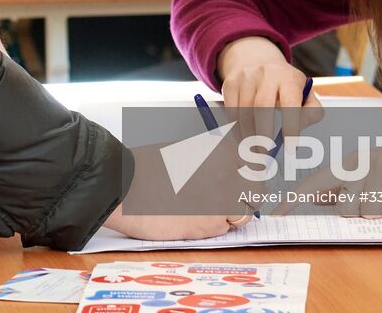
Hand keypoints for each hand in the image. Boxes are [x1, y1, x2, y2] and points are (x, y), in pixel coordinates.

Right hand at [110, 142, 252, 238]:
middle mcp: (228, 174)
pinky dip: (213, 226)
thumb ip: (210, 160)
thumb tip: (231, 170)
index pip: (254, 166)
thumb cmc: (147, 169)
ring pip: (243, 213)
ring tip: (205, 209)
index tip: (246, 182)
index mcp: (221, 152)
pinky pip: (224, 228)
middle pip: (255, 191)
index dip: (250, 176)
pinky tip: (192, 218)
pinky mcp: (210, 224)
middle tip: (232, 201)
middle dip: (246, 197)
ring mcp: (222, 199)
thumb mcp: (184, 153)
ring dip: (231, 213)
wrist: (126, 187)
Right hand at [218, 37, 322, 146]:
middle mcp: (267, 73)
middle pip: (262, 106)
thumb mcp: (305, 94)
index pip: (290, 103)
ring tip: (253, 150)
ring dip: (247, 135)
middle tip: (265, 155)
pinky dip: (236, 128)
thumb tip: (299, 129)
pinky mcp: (231, 82)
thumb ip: (311, 112)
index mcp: (289, 78)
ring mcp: (247, 76)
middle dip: (263, 134)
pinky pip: (231, 109)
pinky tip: (242, 138)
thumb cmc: (286, 87)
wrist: (259, 62)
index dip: (291, 126)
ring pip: (244, 110)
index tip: (291, 149)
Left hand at [272, 139, 381, 218]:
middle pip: (346, 209)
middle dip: (364, 213)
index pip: (315, 182)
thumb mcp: (373, 180)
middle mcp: (362, 160)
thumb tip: (319, 202)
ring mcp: (381, 165)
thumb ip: (347, 190)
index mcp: (350, 163)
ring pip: (369, 211)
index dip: (294, 199)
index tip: (274, 213)